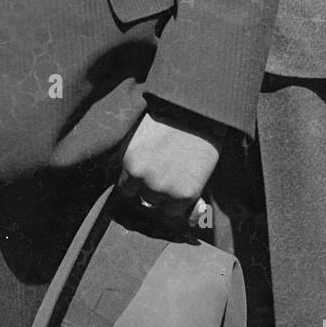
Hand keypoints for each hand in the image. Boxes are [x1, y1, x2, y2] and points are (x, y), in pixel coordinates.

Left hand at [118, 110, 222, 227]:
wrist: (199, 113)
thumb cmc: (170, 116)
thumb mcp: (142, 135)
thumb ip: (138, 159)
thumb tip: (136, 179)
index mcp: (130, 164)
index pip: (126, 189)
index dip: (136, 185)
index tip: (146, 179)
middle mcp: (145, 181)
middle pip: (145, 199)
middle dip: (154, 190)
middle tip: (167, 176)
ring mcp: (166, 190)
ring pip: (163, 208)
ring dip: (170, 199)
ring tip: (180, 180)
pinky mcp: (188, 195)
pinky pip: (183, 214)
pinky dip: (186, 208)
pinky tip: (189, 189)